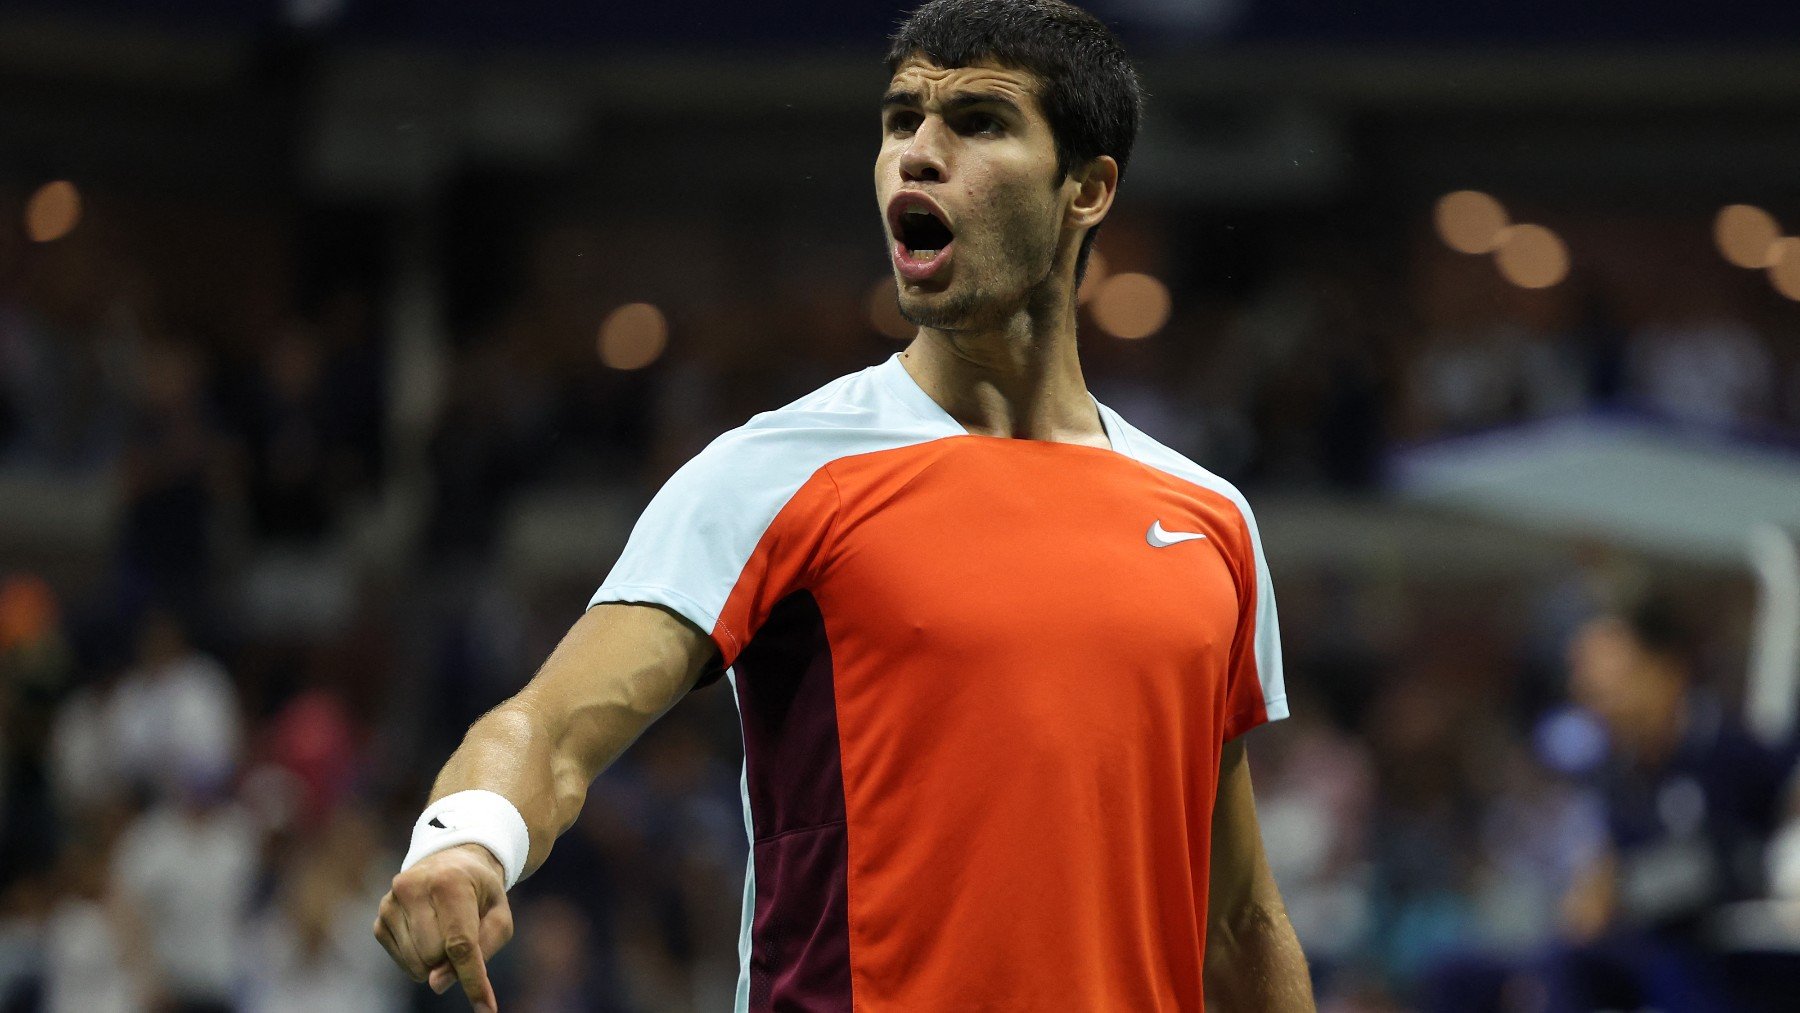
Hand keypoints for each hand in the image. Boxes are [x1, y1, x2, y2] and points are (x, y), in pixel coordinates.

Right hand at [374, 843, 514, 1011]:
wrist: (452, 862)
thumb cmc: (481, 893)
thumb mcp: (499, 915)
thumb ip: (480, 950)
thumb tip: (436, 984)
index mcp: (449, 882)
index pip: (460, 944)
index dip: (472, 980)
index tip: (486, 1009)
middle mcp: (413, 887)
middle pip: (436, 957)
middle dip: (454, 958)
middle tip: (464, 933)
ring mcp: (391, 902)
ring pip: (417, 964)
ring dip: (437, 961)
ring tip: (446, 928)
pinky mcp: (380, 918)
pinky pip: (402, 962)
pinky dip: (421, 959)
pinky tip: (428, 932)